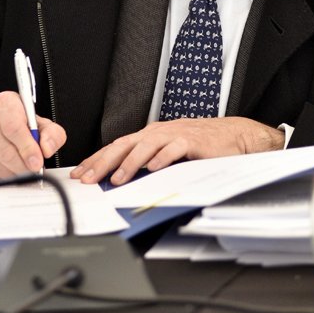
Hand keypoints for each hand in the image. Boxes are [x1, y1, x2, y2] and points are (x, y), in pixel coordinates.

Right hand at [0, 91, 65, 178]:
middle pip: (3, 148)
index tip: (38, 162)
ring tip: (26, 170)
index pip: (13, 127)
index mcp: (5, 102)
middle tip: (35, 172)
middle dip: (22, 165)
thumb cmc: (25, 123)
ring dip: (14, 172)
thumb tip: (47, 149)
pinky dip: (4, 176)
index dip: (27, 148)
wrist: (2, 124)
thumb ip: (52, 134)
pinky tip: (13, 170)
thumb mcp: (44, 124)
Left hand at [70, 117, 284, 184]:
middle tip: (88, 178)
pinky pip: (175, 148)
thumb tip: (119, 180)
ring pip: (146, 146)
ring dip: (130, 163)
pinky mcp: (192, 141)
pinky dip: (163, 158)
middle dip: (104, 162)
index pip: (117, 146)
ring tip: (117, 178)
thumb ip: (147, 162)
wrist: (233, 135)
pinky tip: (153, 168)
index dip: (97, 159)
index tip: (80, 174)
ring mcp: (175, 135)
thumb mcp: (168, 152)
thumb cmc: (200, 145)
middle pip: (125, 145)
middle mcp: (159, 132)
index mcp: (150, 135)